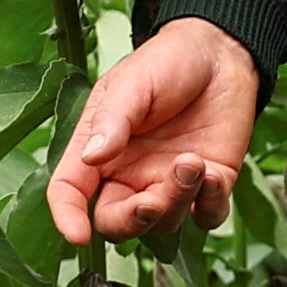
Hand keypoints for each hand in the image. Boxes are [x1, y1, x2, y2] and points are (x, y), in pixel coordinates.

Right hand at [48, 20, 262, 245]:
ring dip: (177, 200)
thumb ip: (112, 120)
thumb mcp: (131, 83)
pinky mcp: (210, 183)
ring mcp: (169, 182)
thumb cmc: (166, 62)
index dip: (68, 217)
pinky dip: (209, 206)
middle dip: (132, 220)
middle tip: (150, 202)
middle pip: (117, 221)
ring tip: (192, 161)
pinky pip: (207, 215)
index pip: (70, 191)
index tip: (77, 235)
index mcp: (98, 150)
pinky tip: (213, 175)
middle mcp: (130, 174)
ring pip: (164, 222)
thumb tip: (91, 156)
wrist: (218, 52)